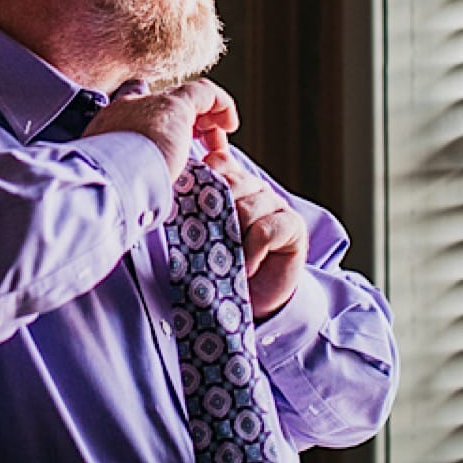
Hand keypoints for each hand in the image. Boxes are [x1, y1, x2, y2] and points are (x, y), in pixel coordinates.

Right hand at [83, 79, 238, 181]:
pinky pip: (205, 93)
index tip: (164, 145)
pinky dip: (222, 106)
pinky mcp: (175, 106)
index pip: (127, 112)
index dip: (148, 122)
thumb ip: (126, 185)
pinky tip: (229, 126)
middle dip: (183, 126)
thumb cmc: (109, 193)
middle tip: (198, 152)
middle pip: (160, 106)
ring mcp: (150, 104)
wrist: (109, 179)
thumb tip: (135, 210)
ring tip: (217, 146)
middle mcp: (126, 108)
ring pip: (185, 100)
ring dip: (206, 122)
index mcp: (107, 129)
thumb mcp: (114, 188)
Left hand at [201, 134, 308, 320]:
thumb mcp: (203, 234)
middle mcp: (255, 188)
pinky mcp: (293, 225)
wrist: (254, 300)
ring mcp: (276, 204)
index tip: (194, 199)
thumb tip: (169, 188)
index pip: (219, 162)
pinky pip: (264, 231)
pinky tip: (246, 267)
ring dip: (232, 237)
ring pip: (246, 208)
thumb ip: (195, 209)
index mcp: (233, 183)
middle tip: (208, 241)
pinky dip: (250, 252)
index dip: (207, 175)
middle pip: (231, 183)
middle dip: (215, 213)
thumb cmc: (222, 265)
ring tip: (226, 259)